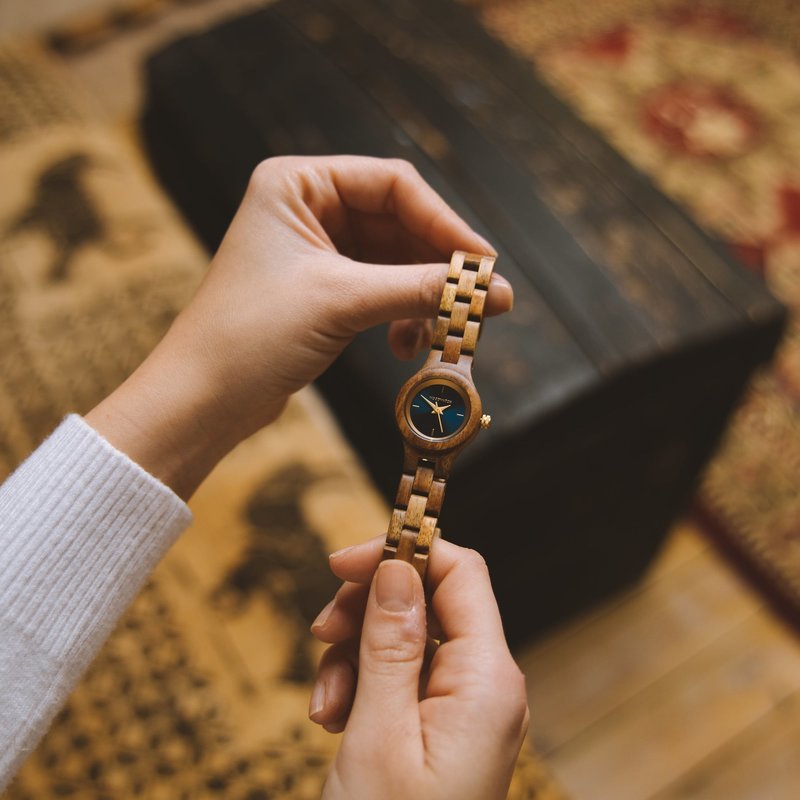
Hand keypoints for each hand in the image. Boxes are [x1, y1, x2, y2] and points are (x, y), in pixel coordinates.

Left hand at [85, 156, 511, 497]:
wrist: (202, 400)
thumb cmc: (250, 336)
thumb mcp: (343, 301)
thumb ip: (423, 290)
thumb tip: (498, 292)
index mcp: (298, 183)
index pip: (394, 185)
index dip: (445, 223)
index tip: (483, 264)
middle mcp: (306, 208)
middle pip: (400, 224)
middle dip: (438, 268)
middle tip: (478, 304)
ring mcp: (315, 251)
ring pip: (394, 262)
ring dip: (423, 297)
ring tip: (444, 332)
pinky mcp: (321, 291)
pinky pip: (380, 291)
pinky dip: (402, 316)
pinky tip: (408, 346)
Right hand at [309, 536, 529, 799]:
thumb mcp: (378, 734)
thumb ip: (389, 645)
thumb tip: (395, 567)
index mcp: (487, 681)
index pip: (460, 573)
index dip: (403, 552)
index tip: (343, 562)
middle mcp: (487, 687)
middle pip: (429, 602)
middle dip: (368, 611)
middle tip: (323, 632)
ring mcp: (468, 709)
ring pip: (407, 640)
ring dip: (355, 657)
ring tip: (325, 706)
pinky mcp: (445, 727)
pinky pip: (404, 679)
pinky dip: (364, 687)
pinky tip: (336, 719)